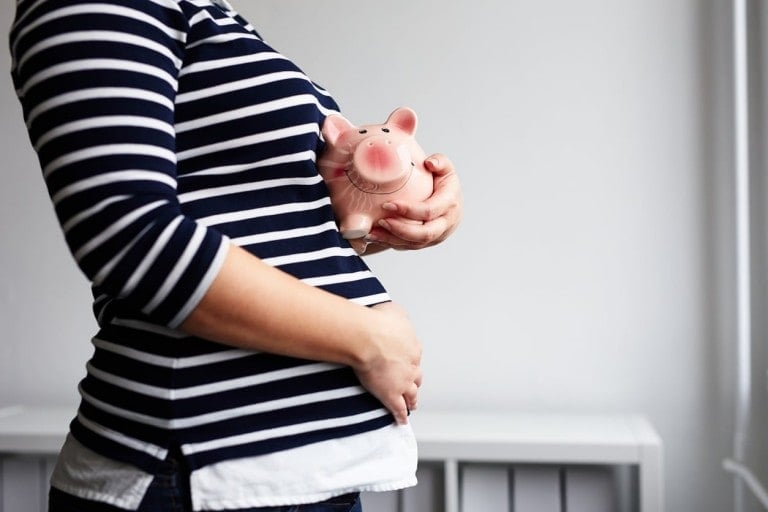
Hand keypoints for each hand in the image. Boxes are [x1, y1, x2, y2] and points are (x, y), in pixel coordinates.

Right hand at [353, 302, 422, 423]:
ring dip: (413, 400)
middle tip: (414, 385)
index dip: (410, 360)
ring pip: (411, 394)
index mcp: (412, 347)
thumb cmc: (377, 322)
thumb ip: (397, 317)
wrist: (368, 337)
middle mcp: (411, 366)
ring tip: (413, 405)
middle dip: (415, 381)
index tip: (405, 362)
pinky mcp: (391, 394)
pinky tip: (402, 421)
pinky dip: (401, 415)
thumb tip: (394, 316)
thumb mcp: (393, 311)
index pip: (414, 356)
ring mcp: (402, 382)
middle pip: (416, 376)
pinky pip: (398, 408)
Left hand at [364, 153, 462, 250]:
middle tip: (380, 222)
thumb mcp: (446, 169)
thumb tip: (430, 163)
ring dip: (392, 240)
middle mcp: (446, 223)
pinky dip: (391, 243)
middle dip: (400, 230)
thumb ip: (440, 162)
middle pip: (424, 234)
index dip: (408, 211)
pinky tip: (376, 237)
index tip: (388, 205)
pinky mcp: (427, 243)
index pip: (429, 211)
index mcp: (450, 204)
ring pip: (415, 244)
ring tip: (372, 233)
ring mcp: (437, 236)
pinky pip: (409, 246)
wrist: (450, 203)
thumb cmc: (444, 184)